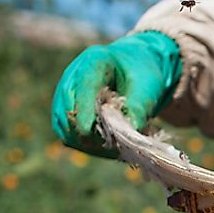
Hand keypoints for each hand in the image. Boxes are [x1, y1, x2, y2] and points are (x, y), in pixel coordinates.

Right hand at [51, 31, 182, 157]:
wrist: (134, 72)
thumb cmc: (142, 76)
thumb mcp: (149, 86)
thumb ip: (140, 107)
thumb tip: (131, 134)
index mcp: (93, 63)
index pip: (84, 88)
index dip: (85, 111)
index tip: (90, 132)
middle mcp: (71, 79)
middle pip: (68, 112)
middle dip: (92, 134)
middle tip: (119, 146)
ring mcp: (64, 98)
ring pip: (66, 130)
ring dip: (90, 145)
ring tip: (118, 149)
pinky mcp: (65, 116)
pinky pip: (70, 139)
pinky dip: (89, 148)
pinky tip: (110, 149)